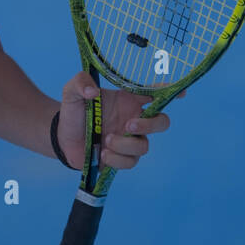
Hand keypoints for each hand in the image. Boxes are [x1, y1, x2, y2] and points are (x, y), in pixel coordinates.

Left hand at [55, 72, 183, 171]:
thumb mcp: (72, 91)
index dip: (171, 93)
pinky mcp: (121, 158)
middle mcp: (133, 119)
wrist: (63, 137)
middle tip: (129, 125)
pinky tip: (103, 154)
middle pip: (161, 123)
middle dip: (150, 126)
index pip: (154, 94)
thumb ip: (80, 82)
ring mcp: (129, 140)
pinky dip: (117, 159)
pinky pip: (130, 162)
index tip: (182, 94)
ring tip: (107, 140)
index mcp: (127, 100)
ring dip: (126, 144)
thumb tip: (93, 91)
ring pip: (144, 146)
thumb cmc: (74, 111)